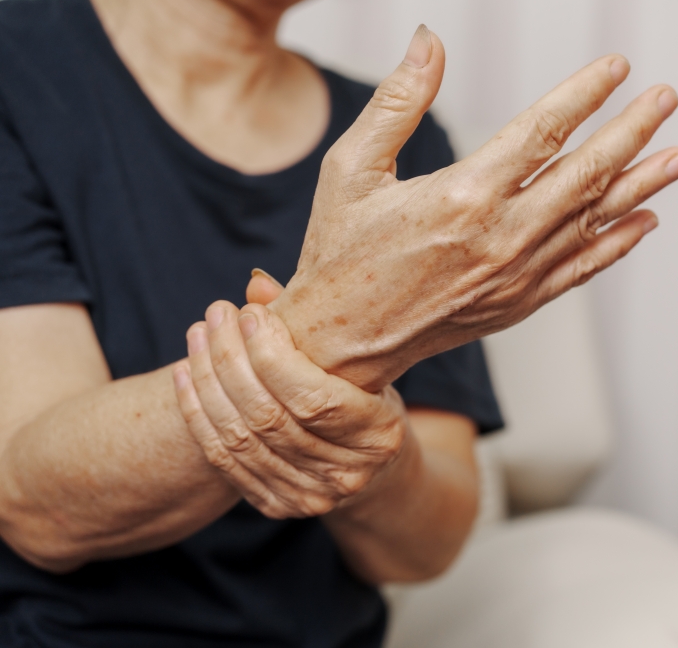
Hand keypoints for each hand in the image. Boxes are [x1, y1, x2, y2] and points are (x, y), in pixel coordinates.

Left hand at [173, 300, 410, 518]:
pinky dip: (198, 413)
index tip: (251, 313)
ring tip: (198, 334)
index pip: (314, 399)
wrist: (366, 461)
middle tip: (217, 315)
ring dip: (208, 380)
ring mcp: (310, 497)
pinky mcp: (276, 505)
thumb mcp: (356, 361)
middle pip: (269, 417)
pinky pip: (223, 458)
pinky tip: (186, 373)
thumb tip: (256, 284)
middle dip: (233, 360)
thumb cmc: (364, 395)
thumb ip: (311, 327)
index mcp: (379, 435)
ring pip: (239, 437)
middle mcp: (348, 475)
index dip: (273, 357)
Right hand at [269, 25, 677, 390]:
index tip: (617, 68)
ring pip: (594, 220)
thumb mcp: (351, 167)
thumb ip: (397, 101)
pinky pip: (582, 269)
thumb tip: (429, 39)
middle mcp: (501, 237)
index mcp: (461, 195)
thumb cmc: (340, 252)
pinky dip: (618, 244)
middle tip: (666, 98)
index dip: (584, 94)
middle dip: (632, 131)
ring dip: (641, 184)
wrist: (342, 344)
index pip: (542, 131)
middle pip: (585, 172)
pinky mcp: (519, 304)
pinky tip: (645, 221)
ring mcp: (516, 275)